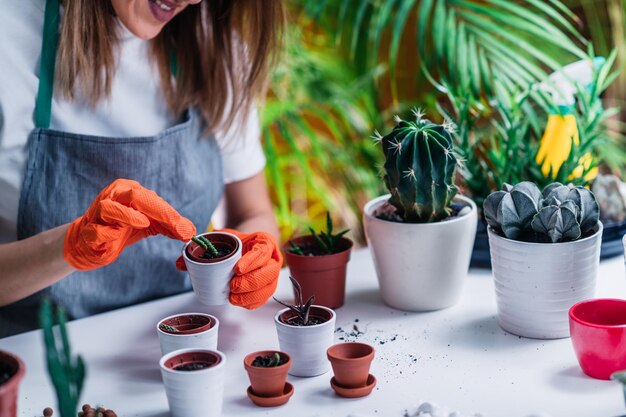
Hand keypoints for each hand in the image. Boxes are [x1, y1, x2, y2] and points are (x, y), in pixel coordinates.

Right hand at [64, 179, 195, 270]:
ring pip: (109, 207)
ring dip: (128, 215)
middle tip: (176, 226)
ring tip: (144, 223)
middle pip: (135, 196)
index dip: (171, 214)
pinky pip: (96, 231)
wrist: (91, 244)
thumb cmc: (121, 228)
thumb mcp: (149, 224)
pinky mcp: (88, 231)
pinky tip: (116, 238)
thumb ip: (169, 226)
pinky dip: (107, 234)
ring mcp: (97, 213)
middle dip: (159, 211)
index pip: (152, 198)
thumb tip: (190, 230)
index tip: (186, 229)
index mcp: (128, 190)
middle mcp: (112, 196)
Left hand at [176, 228, 281, 308]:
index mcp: (265, 242)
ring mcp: (272, 274)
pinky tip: (239, 302)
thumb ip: (204, 247)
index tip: (236, 269)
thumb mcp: (224, 238)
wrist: (251, 245)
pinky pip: (264, 298)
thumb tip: (180, 263)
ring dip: (251, 295)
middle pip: (268, 273)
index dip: (251, 261)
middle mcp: (273, 258)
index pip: (262, 251)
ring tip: (233, 297)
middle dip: (250, 282)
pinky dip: (252, 303)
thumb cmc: (239, 242)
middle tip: (232, 286)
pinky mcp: (268, 287)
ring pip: (268, 288)